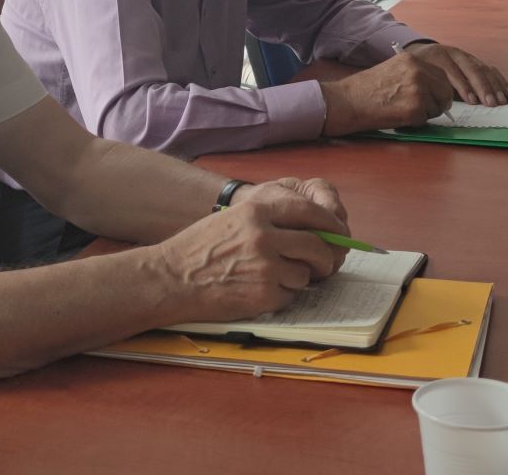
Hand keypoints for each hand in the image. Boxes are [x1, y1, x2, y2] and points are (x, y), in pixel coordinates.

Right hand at [153, 190, 347, 323]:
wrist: (171, 279)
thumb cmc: (199, 249)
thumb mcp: (233, 219)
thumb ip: (270, 219)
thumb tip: (313, 227)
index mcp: (256, 211)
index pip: (309, 211)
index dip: (328, 222)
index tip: (336, 231)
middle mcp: (264, 236)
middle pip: (316, 245)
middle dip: (325, 257)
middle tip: (324, 264)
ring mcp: (265, 266)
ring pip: (305, 274)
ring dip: (297, 279)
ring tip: (271, 278)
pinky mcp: (263, 294)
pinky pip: (290, 296)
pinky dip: (281, 296)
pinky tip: (257, 291)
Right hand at [319, 43, 507, 134]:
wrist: (345, 102)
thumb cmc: (369, 91)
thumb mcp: (397, 72)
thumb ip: (422, 76)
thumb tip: (448, 91)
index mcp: (417, 58)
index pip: (454, 69)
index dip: (476, 81)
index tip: (496, 91)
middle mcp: (420, 68)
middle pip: (451, 87)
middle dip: (467, 96)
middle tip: (494, 103)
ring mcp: (418, 86)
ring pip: (441, 104)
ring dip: (428, 111)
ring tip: (403, 108)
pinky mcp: (415, 105)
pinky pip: (428, 117)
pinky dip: (416, 120)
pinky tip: (398, 115)